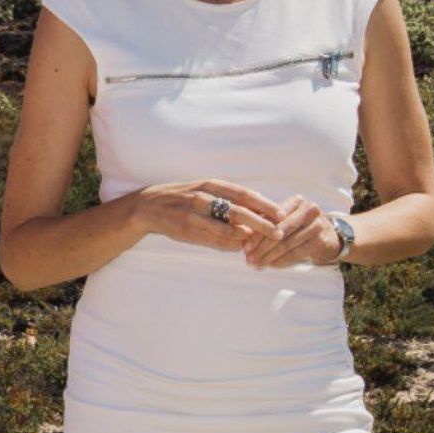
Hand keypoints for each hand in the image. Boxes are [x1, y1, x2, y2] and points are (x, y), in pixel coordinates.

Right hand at [132, 179, 284, 251]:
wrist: (150, 206)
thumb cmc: (184, 198)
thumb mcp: (205, 192)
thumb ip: (228, 201)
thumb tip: (256, 214)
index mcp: (211, 185)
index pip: (244, 194)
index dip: (265, 204)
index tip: (283, 214)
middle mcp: (204, 197)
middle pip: (239, 211)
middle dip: (262, 223)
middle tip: (279, 232)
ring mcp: (195, 214)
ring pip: (227, 229)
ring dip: (246, 238)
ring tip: (259, 244)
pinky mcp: (187, 229)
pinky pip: (214, 240)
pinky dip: (229, 245)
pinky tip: (238, 247)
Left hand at [243, 196, 340, 267]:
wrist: (332, 236)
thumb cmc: (300, 227)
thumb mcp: (286, 220)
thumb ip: (267, 225)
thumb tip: (243, 240)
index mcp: (295, 201)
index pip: (272, 219)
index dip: (257, 234)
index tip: (244, 247)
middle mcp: (308, 210)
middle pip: (279, 231)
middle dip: (261, 247)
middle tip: (249, 259)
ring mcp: (317, 225)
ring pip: (287, 244)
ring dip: (269, 257)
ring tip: (257, 265)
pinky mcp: (322, 240)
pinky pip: (297, 253)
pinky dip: (282, 261)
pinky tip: (272, 266)